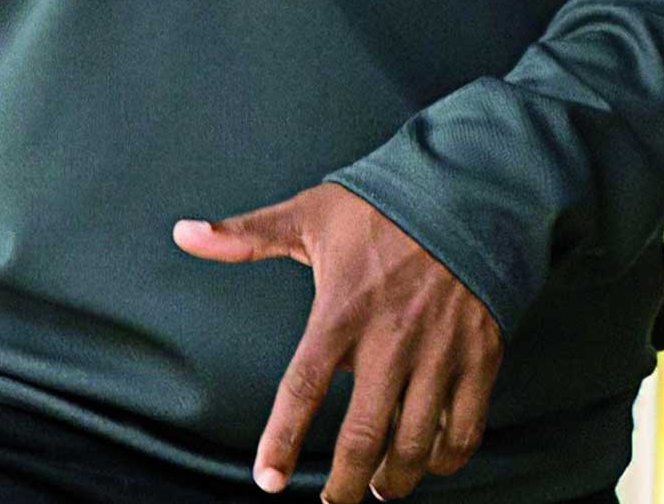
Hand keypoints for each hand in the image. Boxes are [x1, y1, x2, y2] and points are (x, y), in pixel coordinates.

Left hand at [172, 184, 499, 500]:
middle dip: (345, 482)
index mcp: (340, 311)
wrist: (469, 191)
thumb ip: (245, 236)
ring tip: (379, 489)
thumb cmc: (381, 206)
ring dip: (395, 477)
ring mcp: (439, 353)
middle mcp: (390, 340)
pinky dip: (447, 457)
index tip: (268, 479)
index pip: (303, 388)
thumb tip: (182, 233)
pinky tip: (429, 463)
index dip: (282, 439)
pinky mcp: (481, 357)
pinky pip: (466, 427)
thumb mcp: (308, 214)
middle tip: (335, 502)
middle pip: (363, 435)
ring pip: (416, 442)